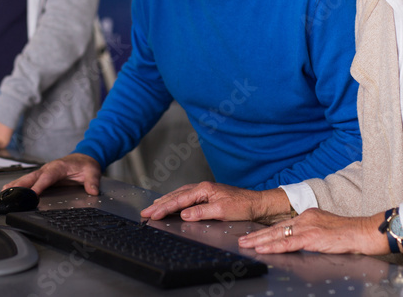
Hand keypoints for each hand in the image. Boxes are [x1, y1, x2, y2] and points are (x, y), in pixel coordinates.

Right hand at [4, 153, 101, 195]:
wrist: (84, 157)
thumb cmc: (86, 164)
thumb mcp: (93, 171)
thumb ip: (92, 181)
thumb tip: (93, 191)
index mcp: (59, 167)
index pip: (47, 177)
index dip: (39, 185)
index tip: (32, 194)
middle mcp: (49, 168)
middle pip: (32, 176)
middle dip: (21, 184)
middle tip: (9, 192)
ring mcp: (44, 172)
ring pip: (28, 178)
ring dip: (16, 184)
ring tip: (4, 192)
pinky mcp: (42, 176)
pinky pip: (29, 180)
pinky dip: (19, 185)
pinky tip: (10, 189)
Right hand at [141, 182, 292, 223]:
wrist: (257, 203)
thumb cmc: (242, 206)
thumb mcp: (222, 211)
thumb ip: (201, 212)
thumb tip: (184, 214)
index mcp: (204, 189)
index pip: (179, 200)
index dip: (164, 208)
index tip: (151, 214)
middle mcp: (202, 187)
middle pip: (176, 195)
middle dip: (159, 204)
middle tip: (145, 212)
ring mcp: (204, 190)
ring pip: (180, 195)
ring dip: (166, 201)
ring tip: (154, 207)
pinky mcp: (207, 195)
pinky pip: (186, 196)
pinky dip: (176, 200)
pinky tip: (173, 204)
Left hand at [238, 208, 388, 255]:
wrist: (363, 232)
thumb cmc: (349, 235)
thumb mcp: (326, 231)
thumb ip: (312, 235)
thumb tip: (301, 244)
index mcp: (308, 215)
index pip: (282, 224)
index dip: (266, 231)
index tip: (253, 235)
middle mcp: (305, 218)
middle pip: (275, 228)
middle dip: (257, 235)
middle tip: (241, 240)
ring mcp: (307, 227)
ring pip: (277, 234)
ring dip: (259, 241)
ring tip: (245, 245)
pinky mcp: (312, 237)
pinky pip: (288, 243)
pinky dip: (273, 246)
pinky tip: (262, 249)